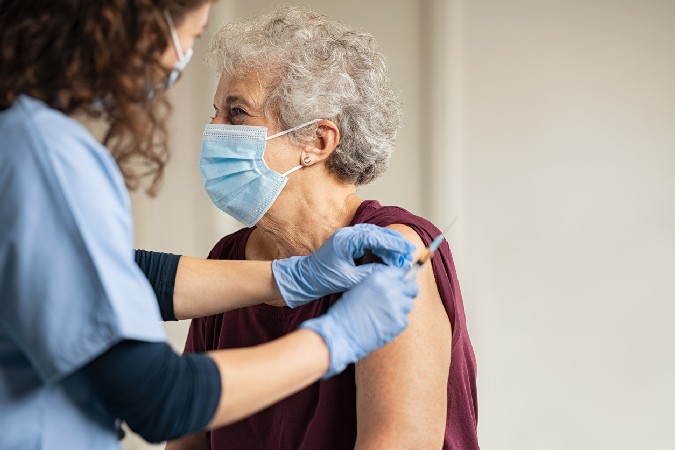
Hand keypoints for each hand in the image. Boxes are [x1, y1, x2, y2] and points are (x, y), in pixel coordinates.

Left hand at [271, 224, 414, 307]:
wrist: (305, 278)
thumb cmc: (323, 279)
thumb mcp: (349, 279)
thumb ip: (370, 273)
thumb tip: (391, 272)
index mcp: (346, 240)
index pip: (375, 237)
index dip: (394, 244)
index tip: (407, 250)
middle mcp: (347, 234)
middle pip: (377, 233)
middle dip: (394, 243)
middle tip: (409, 253)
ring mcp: (347, 237)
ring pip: (374, 236)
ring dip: (388, 245)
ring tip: (402, 256)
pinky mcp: (348, 242)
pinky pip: (368, 241)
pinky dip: (380, 247)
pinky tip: (388, 257)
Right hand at [299, 266, 417, 377]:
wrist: (341, 333)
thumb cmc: (346, 312)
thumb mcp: (360, 288)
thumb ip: (378, 284)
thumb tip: (394, 285)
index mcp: (378, 278)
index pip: (400, 272)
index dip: (400, 279)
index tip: (400, 285)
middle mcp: (390, 289)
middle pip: (412, 287)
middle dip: (408, 292)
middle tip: (401, 299)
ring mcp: (396, 306)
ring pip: (408, 305)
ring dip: (400, 309)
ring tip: (385, 315)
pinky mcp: (399, 322)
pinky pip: (404, 320)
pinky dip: (396, 323)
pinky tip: (383, 325)